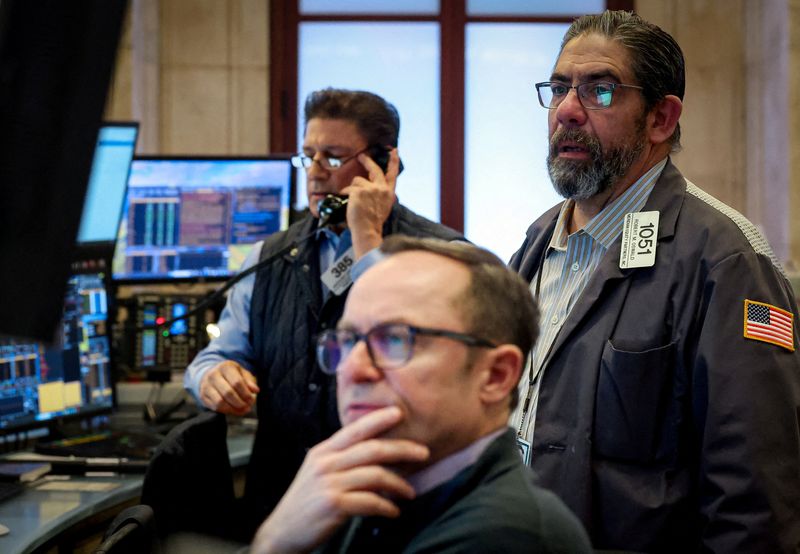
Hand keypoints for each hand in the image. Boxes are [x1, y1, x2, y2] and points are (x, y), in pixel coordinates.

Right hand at [198, 360, 258, 415]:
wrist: (212, 375)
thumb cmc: (231, 375)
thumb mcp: (242, 373)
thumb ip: (249, 381)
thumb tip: (256, 390)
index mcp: (225, 367)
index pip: (237, 382)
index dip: (245, 393)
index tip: (252, 400)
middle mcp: (213, 375)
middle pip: (228, 393)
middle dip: (240, 402)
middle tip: (248, 407)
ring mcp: (206, 386)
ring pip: (220, 402)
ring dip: (233, 409)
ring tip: (242, 410)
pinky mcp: (203, 396)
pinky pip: (215, 407)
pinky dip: (226, 411)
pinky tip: (234, 410)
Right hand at [250, 406, 428, 553]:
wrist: (282, 533)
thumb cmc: (305, 503)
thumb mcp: (317, 472)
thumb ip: (341, 459)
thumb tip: (374, 452)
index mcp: (323, 452)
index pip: (354, 429)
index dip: (378, 420)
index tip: (398, 413)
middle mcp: (326, 464)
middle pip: (372, 449)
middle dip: (402, 449)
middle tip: (423, 452)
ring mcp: (329, 484)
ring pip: (376, 475)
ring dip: (399, 484)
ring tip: (409, 492)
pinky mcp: (334, 505)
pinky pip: (371, 501)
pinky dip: (387, 507)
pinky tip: (393, 511)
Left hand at [343, 148, 399, 258]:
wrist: (367, 230)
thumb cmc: (373, 223)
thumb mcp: (384, 208)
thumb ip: (381, 196)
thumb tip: (373, 190)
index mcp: (389, 194)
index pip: (393, 175)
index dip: (394, 162)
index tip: (394, 151)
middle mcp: (382, 189)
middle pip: (375, 170)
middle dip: (367, 161)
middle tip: (361, 156)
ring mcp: (371, 189)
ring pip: (357, 180)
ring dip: (352, 188)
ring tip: (352, 200)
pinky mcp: (360, 191)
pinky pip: (349, 188)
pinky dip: (346, 193)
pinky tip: (348, 202)